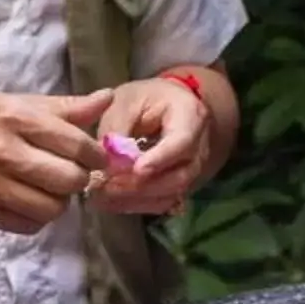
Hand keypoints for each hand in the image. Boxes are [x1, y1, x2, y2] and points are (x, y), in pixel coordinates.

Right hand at [0, 89, 111, 234]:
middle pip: (69, 180)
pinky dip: (38, 216)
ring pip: (53, 208)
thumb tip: (106, 98)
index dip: (95, 155)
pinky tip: (30, 200)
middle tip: (71, 172)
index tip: (93, 156)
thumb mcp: (12, 102)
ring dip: (59, 200)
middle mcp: (4, 152)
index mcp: (15, 117)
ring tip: (49, 188)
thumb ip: (63, 106)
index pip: (75, 144)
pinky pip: (30, 226)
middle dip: (79, 179)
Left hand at [95, 74, 213, 215]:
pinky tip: (114, 202)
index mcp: (190, 115)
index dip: (160, 159)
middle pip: (179, 175)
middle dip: (143, 185)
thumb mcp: (126, 100)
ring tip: (105, 196)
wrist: (166, 106)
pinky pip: (164, 201)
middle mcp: (199, 147)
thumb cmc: (145, 98)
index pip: (182, 142)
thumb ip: (117, 126)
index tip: (136, 170)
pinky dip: (139, 205)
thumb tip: (107, 160)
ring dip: (138, 199)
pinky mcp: (180, 185)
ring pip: (172, 193)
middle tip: (109, 186)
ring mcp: (193, 169)